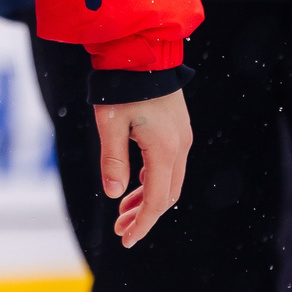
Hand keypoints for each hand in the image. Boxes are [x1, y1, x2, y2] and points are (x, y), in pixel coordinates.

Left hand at [93, 89, 189, 247]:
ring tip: (123, 211)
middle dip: (144, 216)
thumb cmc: (121, 86)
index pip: (157, 200)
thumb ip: (113, 160)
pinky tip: (134, 184)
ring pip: (169, 180)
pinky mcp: (177, 129)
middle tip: (121, 229)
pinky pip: (169, 165)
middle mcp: (180, 146)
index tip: (127, 240)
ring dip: (147, 198)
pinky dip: (152, 180)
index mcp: (165, 150)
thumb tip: (115, 194)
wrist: (142, 51)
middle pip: (167, 194)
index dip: (143, 224)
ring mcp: (182, 137)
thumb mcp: (110, 124)